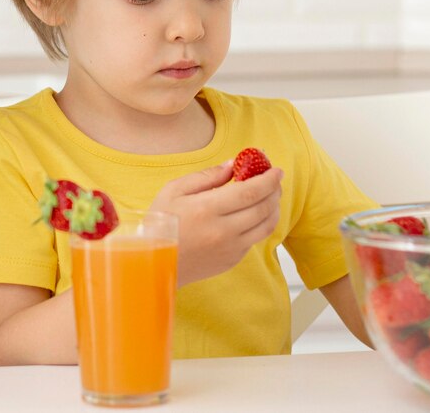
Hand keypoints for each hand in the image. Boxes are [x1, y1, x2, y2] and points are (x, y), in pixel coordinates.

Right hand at [151, 161, 282, 285]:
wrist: (152, 265)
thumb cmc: (161, 224)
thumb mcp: (175, 191)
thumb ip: (207, 176)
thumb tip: (234, 165)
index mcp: (207, 210)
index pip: (251, 191)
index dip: (269, 179)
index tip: (276, 170)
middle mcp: (223, 231)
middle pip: (264, 207)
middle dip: (275, 190)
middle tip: (275, 179)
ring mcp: (230, 249)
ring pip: (267, 225)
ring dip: (274, 207)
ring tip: (271, 195)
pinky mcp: (232, 261)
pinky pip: (256, 238)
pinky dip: (263, 223)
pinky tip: (256, 213)